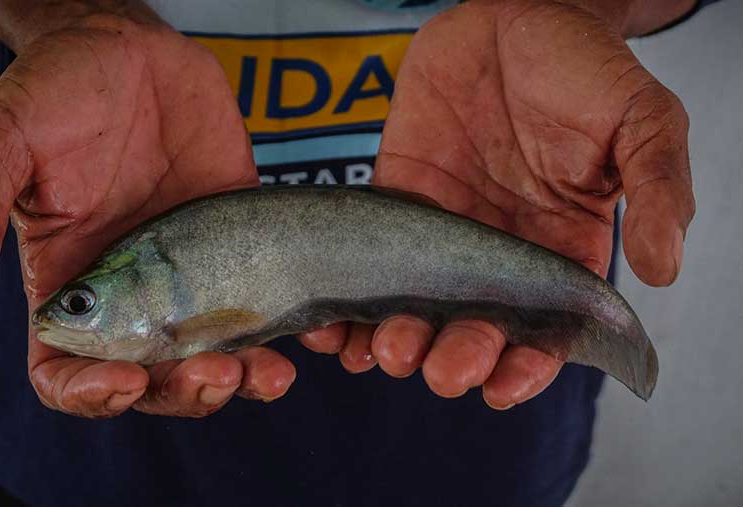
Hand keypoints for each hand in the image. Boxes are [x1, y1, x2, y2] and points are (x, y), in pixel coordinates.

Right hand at [0, 10, 294, 417]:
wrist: (131, 48)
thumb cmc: (58, 89)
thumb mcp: (2, 141)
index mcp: (68, 283)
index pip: (66, 368)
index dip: (88, 394)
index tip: (122, 383)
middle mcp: (130, 292)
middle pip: (152, 375)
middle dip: (183, 391)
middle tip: (213, 374)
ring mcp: (188, 274)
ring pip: (213, 354)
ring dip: (239, 378)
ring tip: (267, 373)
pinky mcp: (237, 248)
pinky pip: (261, 306)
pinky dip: (281, 334)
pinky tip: (302, 338)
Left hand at [300, 0, 694, 408]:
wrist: (516, 14)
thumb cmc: (583, 67)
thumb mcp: (642, 122)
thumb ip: (659, 191)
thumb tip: (665, 269)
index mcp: (560, 249)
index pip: (544, 330)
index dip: (526, 368)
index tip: (502, 388)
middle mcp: (497, 253)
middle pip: (473, 330)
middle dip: (456, 359)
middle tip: (440, 368)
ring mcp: (443, 232)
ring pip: (417, 307)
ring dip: (400, 342)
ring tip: (388, 352)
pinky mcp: (397, 201)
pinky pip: (371, 261)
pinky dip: (353, 302)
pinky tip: (337, 331)